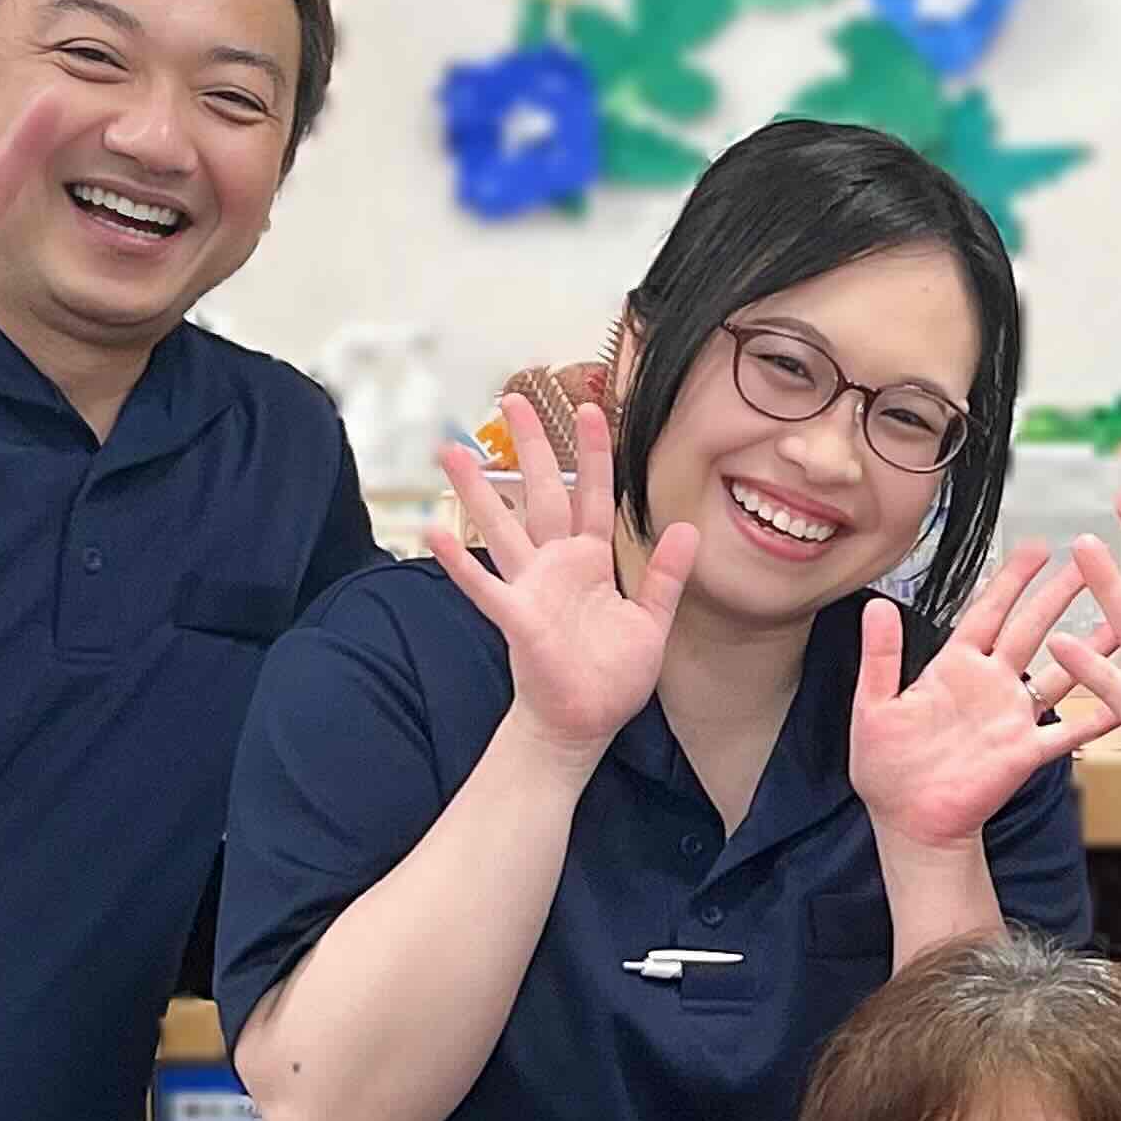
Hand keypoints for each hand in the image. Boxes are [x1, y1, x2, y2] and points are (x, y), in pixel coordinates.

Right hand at [428, 393, 700, 766]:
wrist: (584, 723)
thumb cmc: (612, 675)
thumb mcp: (652, 621)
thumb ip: (667, 576)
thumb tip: (686, 529)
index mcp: (590, 562)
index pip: (594, 496)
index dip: (594, 454)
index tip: (591, 409)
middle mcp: (556, 565)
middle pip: (543, 493)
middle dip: (531, 446)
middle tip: (513, 398)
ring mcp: (531, 588)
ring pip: (502, 526)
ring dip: (477, 489)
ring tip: (450, 450)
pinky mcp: (518, 618)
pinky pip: (483, 585)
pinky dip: (459, 561)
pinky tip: (434, 531)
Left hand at [847, 542, 1102, 850]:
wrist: (909, 824)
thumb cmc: (887, 770)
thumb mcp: (873, 708)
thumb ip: (881, 657)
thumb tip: (876, 606)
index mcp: (954, 668)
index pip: (988, 611)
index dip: (1012, 579)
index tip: (1036, 549)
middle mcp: (990, 684)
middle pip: (1031, 629)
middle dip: (1058, 595)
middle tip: (1088, 564)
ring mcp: (1012, 716)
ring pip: (1060, 672)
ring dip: (1089, 648)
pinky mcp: (1025, 752)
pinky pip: (1067, 733)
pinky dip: (1095, 718)